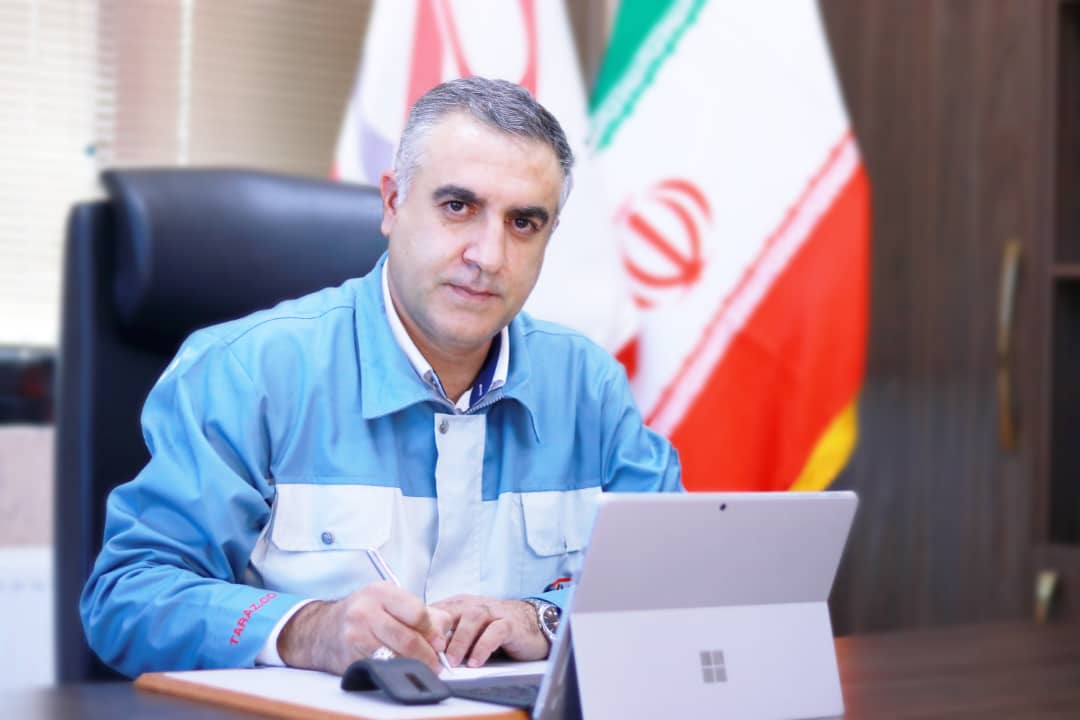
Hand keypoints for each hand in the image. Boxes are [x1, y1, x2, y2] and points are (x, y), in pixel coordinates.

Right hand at [277, 581, 451, 674]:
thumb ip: (422, 612)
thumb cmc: (365, 613)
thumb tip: (443, 634)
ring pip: (396, 656)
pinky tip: (402, 669)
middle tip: (436, 663)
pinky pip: (382, 668)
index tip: (438, 642)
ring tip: (422, 667)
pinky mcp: (350, 657)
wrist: (324, 629)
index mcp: (380, 592)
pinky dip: (396, 671)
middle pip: (408, 638)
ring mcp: (355, 635)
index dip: (432, 631)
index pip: (417, 612)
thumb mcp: (390, 600)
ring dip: (414, 665)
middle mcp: (365, 611)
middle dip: (428, 655)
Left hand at [431, 595, 549, 667]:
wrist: (533, 624)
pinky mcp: (510, 624)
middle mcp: (474, 605)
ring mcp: (493, 612)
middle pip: (451, 612)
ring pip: (472, 619)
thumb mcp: (466, 628)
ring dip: (460, 641)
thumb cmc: (494, 628)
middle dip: (437, 631)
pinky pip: (495, 632)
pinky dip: (484, 646)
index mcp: (459, 605)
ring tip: (453, 661)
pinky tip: (476, 661)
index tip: (413, 646)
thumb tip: (420, 652)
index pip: (435, 612)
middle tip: (428, 653)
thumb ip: (447, 635)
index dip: (422, 628)